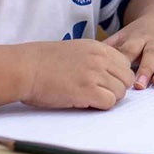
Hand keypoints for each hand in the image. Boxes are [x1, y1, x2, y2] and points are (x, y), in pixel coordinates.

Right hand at [19, 39, 134, 109]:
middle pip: (127, 78)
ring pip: (120, 91)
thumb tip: (106, 73)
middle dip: (117, 88)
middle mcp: (99, 58)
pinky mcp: (87, 91)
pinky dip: (101, 106)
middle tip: (100, 94)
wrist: (26, 68)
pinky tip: (86, 103)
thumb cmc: (43, 62)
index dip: (117, 76)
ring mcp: (94, 74)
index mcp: (97, 47)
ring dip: (109, 98)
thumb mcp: (74, 50)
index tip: (106, 83)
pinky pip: (109, 102)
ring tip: (92, 99)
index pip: (125, 63)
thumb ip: (93, 58)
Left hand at [104, 16, 153, 89]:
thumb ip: (109, 47)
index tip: (117, 74)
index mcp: (138, 38)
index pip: (131, 48)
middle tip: (140, 85)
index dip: (125, 60)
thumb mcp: (124, 36)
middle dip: (146, 69)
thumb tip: (84, 57)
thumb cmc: (140, 34)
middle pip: (150, 54)